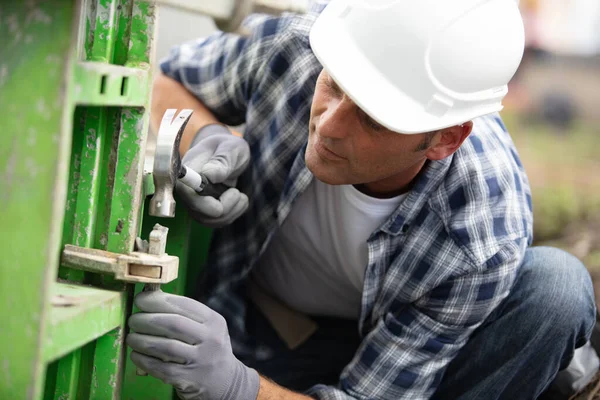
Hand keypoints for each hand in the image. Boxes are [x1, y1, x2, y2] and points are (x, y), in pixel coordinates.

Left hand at [126, 291, 258, 399]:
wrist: (225, 381)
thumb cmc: (209, 347)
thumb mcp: (207, 327)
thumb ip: (184, 314)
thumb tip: (149, 298)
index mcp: (214, 321)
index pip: (184, 305)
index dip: (158, 301)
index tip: (140, 299)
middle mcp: (211, 339)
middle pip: (174, 324)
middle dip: (147, 320)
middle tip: (133, 320)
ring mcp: (201, 361)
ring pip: (166, 346)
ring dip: (142, 340)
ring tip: (131, 337)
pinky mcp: (189, 379)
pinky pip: (161, 368)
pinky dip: (144, 360)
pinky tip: (136, 355)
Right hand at [177, 124, 249, 227]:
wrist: (226, 152)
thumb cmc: (227, 147)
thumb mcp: (230, 148)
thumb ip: (221, 160)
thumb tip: (209, 175)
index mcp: (188, 172)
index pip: (189, 195)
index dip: (204, 204)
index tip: (227, 199)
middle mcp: (187, 190)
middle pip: (200, 213)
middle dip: (225, 208)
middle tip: (238, 193)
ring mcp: (195, 201)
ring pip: (209, 221)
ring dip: (231, 212)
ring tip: (241, 196)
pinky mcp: (204, 209)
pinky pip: (216, 221)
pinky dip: (232, 214)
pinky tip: (240, 200)